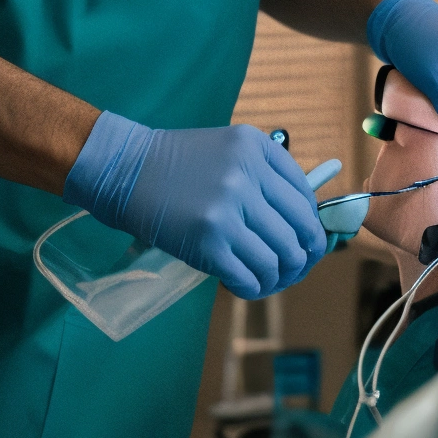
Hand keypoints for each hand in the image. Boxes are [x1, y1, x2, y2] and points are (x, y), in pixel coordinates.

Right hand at [64, 115, 325, 298]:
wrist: (127, 170)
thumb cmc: (180, 164)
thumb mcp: (230, 151)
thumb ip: (267, 178)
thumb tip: (303, 225)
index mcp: (257, 149)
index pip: (306, 199)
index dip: (311, 228)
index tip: (305, 243)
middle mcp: (247, 176)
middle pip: (300, 233)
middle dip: (302, 260)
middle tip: (291, 270)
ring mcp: (228, 210)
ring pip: (278, 260)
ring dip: (277, 278)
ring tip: (265, 280)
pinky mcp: (208, 242)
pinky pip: (249, 277)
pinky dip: (252, 288)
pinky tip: (242, 283)